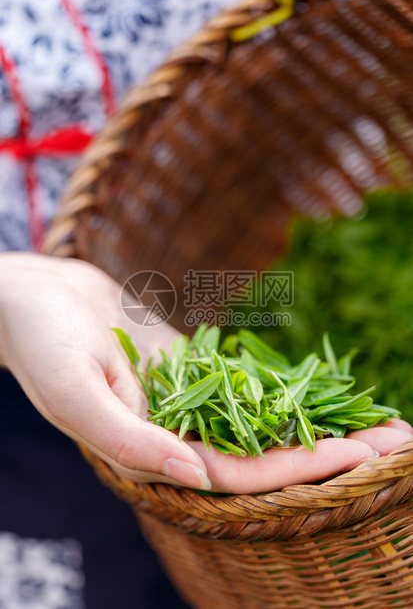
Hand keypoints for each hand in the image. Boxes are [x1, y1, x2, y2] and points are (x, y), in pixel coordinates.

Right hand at [1, 253, 410, 495]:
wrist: (36, 297)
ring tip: (382, 416)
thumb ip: (130, 440)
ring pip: (265, 420)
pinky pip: (249, 384)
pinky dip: (289, 386)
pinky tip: (329, 384)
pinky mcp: (194, 369)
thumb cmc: (41, 342)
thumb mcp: (75, 392)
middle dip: (332, 449)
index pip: (238, 475)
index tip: (360, 455)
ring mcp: (189, 402)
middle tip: (400, 439)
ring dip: (321, 418)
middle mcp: (177, 436)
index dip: (300, 468)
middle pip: (266, 453)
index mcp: (152, 455)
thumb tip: (194, 479)